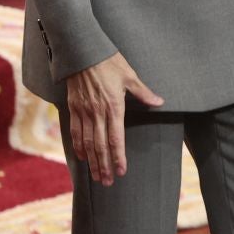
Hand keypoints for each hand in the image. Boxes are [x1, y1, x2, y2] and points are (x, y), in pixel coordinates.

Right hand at [65, 51, 163, 184]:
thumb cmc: (108, 61)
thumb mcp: (129, 75)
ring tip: (97, 176)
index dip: (118, 157)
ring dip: (92, 161)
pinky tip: (82, 157)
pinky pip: (75, 132)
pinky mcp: (73, 107)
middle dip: (105, 165)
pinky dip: (78, 147)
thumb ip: (143, 92)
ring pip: (87, 142)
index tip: (121, 171)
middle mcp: (97, 113)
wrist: (82, 51)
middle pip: (100, 146)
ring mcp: (83, 111)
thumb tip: (160, 102)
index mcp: (114, 106)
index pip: (116, 138)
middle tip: (108, 182)